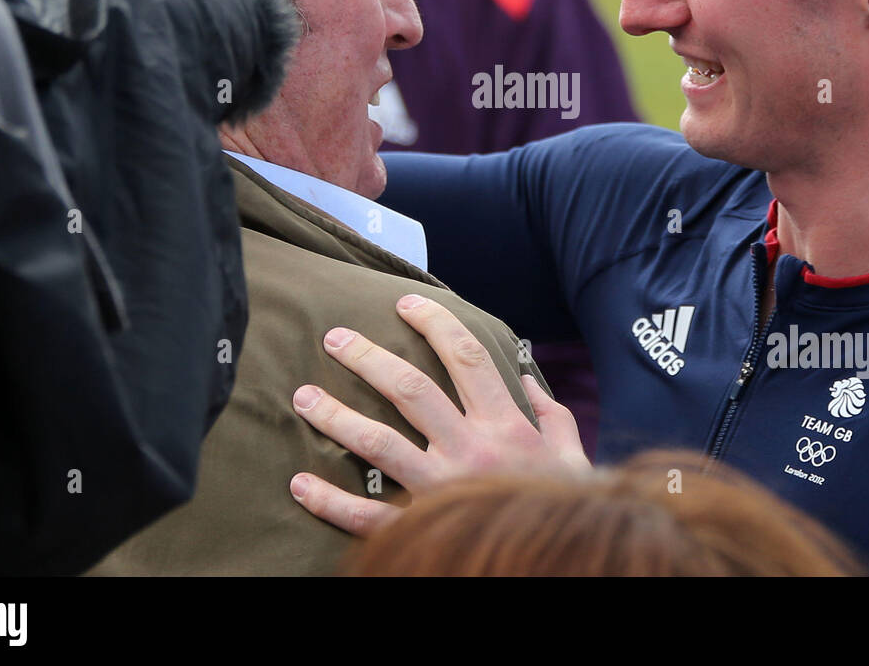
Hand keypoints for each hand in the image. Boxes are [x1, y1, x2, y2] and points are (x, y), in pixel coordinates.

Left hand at [289, 293, 589, 535]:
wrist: (559, 564)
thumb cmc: (561, 503)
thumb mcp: (568, 453)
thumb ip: (550, 413)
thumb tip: (526, 378)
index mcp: (505, 426)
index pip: (467, 358)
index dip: (435, 323)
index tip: (405, 303)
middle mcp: (470, 452)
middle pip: (411, 390)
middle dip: (368, 358)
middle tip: (335, 337)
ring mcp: (440, 492)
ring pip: (379, 445)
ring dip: (336, 418)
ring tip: (303, 397)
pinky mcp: (421, 529)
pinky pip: (368, 516)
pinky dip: (331, 502)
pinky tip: (300, 483)